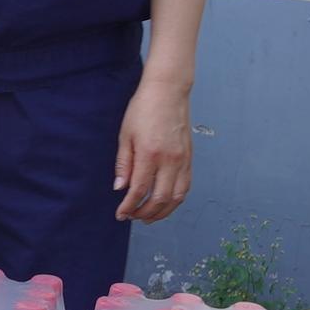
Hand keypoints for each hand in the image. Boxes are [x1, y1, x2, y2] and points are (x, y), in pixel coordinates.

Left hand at [112, 74, 192, 221]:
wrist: (168, 92)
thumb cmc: (143, 109)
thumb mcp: (125, 135)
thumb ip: (124, 163)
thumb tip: (120, 188)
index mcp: (150, 154)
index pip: (139, 190)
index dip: (129, 206)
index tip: (121, 214)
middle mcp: (170, 160)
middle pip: (160, 199)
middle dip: (145, 213)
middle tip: (132, 217)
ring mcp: (182, 160)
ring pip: (176, 197)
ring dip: (162, 212)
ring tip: (148, 217)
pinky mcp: (190, 158)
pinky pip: (185, 186)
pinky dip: (175, 200)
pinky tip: (165, 203)